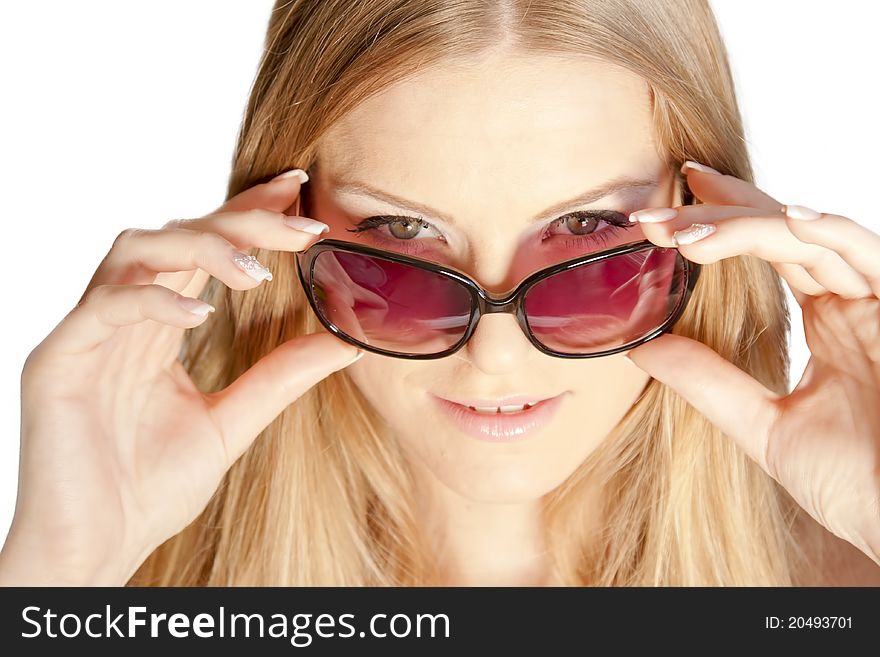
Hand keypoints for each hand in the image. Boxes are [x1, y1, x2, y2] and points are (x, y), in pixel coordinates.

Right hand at [0, 170, 359, 585]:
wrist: (98, 547)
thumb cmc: (150, 487)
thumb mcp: (232, 421)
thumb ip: (281, 376)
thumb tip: (345, 339)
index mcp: (160, 326)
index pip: (206, 248)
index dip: (247, 212)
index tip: (298, 190)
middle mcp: (124, 317)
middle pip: (179, 236)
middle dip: (241, 221)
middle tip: (300, 224)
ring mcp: (89, 334)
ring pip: (138, 251)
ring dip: (201, 247)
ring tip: (256, 269)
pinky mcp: (58, 359)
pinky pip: (105, 306)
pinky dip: (155, 301)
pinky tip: (201, 315)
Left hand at [626, 161, 879, 564]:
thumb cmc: (858, 483)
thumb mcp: (765, 426)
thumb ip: (709, 382)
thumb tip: (642, 348)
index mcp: (830, 319)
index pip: (769, 250)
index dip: (720, 221)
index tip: (665, 213)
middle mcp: (854, 299)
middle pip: (780, 232)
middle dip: (715, 215)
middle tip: (653, 216)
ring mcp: (879, 300)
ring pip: (809, 234)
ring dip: (745, 225)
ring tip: (685, 233)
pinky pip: (864, 252)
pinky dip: (822, 231)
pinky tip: (777, 219)